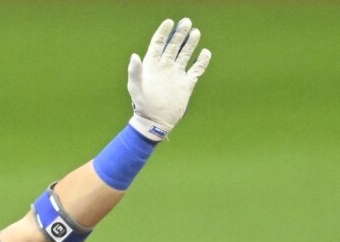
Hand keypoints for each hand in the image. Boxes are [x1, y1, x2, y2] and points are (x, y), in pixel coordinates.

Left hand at [127, 18, 211, 140]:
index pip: (158, 43)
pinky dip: (202, 61)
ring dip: (190, 43)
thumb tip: (134, 56)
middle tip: (186, 22)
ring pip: (185, 54)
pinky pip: (196, 69)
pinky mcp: (187, 83)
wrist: (155, 121)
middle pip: (173, 46)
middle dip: (179, 33)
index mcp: (152, 65)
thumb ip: (135, 72)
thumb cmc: (142, 105)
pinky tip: (205, 53)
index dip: (163, 32)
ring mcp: (176, 74)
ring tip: (196, 32)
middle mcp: (165, 67)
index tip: (169, 22)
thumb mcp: (136, 88)